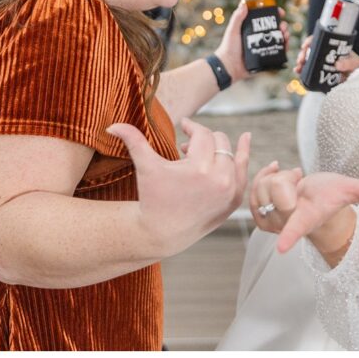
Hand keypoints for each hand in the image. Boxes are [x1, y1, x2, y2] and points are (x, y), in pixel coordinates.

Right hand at [107, 118, 250, 256]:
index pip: (202, 134)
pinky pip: (245, 172)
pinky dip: (245, 158)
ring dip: (223, 147)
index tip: (183, 126)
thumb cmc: (153, 197)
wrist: (163, 232)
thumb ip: (133, 141)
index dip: (192, 127)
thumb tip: (112, 125)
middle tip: (187, 145)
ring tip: (213, 143)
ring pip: (235, 154)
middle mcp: (220, 179)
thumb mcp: (145, 167)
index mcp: (200, 168)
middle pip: (220, 141)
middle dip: (204, 139)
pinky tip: (245, 140)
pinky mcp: (235, 200)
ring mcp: (231, 191)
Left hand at [213, 3, 290, 83]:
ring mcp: (263, 47)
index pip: (265, 19)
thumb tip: (244, 4)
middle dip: (283, 25)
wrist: (229, 66)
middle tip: (283, 26)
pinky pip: (278, 51)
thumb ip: (237, 18)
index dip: (274, 14)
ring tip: (285, 35)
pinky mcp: (266, 56)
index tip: (280, 12)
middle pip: (275, 28)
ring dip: (285, 35)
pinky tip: (286, 44)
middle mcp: (259, 36)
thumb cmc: (228, 48)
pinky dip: (284, 47)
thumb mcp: (232, 30)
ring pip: (279, 39)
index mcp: (252, 28)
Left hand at [250, 165, 358, 254]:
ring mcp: (271, 222)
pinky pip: (251, 192)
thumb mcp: (351, 189)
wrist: (314, 203)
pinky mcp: (260, 214)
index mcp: (308, 219)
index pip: (297, 228)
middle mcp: (287, 224)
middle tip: (299, 180)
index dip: (290, 236)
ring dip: (274, 178)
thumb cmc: (332, 196)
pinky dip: (260, 177)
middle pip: (275, 195)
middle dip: (286, 180)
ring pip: (260, 190)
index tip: (282, 249)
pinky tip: (273, 170)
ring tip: (290, 181)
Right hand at [294, 36, 358, 80]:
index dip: (310, 41)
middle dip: (303, 54)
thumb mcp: (356, 64)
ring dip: (301, 63)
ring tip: (298, 67)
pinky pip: (309, 71)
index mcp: (333, 48)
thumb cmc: (358, 68)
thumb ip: (349, 63)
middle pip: (311, 50)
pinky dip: (302, 71)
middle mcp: (326, 54)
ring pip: (308, 60)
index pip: (319, 40)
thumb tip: (337, 64)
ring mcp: (322, 64)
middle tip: (301, 59)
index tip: (305, 46)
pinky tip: (298, 72)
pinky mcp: (320, 74)